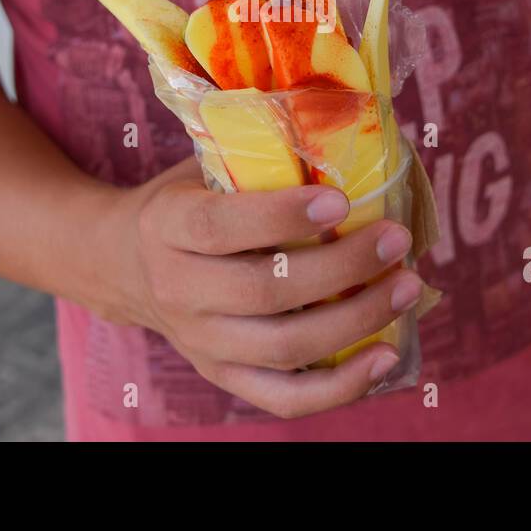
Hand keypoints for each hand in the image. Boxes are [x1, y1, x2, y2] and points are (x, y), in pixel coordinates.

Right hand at [106, 157, 422, 418]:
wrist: (124, 264)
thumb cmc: (186, 202)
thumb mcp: (202, 168)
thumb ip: (257, 158)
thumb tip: (347, 132)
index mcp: (167, 225)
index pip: (220, 226)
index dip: (282, 216)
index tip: (340, 200)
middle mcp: (178, 289)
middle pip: (264, 291)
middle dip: (342, 267)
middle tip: (396, 239)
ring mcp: (200, 342)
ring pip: (284, 347)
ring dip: (356, 320)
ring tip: (406, 286)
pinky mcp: (223, 376)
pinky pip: (285, 398)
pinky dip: (341, 386)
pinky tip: (387, 356)